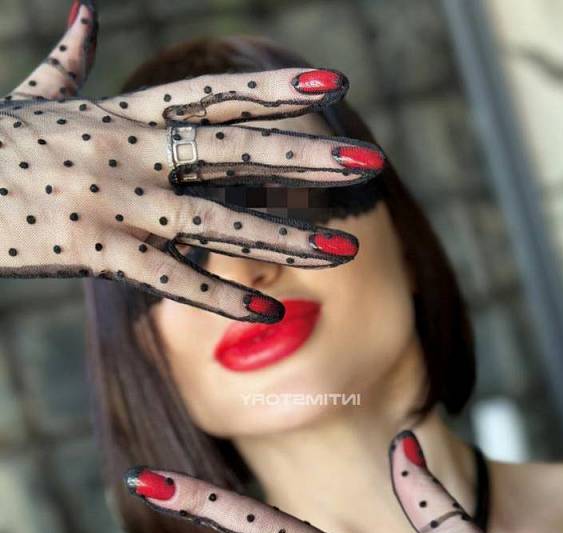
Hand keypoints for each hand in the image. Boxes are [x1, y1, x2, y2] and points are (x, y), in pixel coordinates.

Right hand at [0, 6, 383, 321]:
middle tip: (369, 163)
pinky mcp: (93, 251)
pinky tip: (270, 312)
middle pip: (235, 153)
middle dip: (306, 159)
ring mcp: (116, 202)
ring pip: (217, 222)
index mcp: (122, 115)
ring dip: (286, 238)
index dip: (276, 90)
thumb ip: (69, 57)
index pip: (213, 96)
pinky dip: (220, 297)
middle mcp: (131, 152)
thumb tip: (84, 9)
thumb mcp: (33, 94)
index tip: (334, 84)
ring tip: (346, 251)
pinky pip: (170, 280)